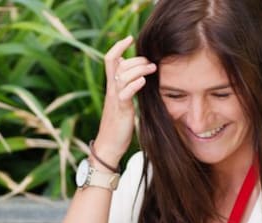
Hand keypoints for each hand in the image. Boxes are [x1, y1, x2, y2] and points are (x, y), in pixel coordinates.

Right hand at [92, 36, 154, 167]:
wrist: (109, 146)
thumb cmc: (117, 124)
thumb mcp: (122, 101)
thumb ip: (126, 87)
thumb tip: (135, 74)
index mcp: (112, 86)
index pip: (110, 59)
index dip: (118, 46)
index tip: (129, 38)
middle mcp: (111, 89)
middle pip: (118, 64)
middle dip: (135, 58)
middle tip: (150, 62)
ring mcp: (115, 99)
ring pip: (122, 76)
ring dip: (138, 69)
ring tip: (152, 68)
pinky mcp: (121, 110)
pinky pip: (125, 94)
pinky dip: (134, 85)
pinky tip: (144, 81)